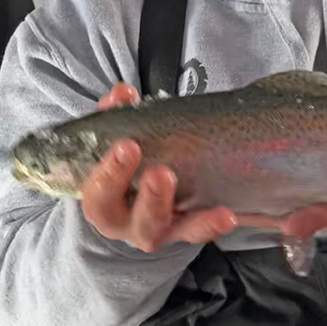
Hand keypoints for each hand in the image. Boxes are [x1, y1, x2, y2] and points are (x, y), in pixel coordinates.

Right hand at [80, 83, 237, 251]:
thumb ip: (116, 114)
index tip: (127, 145)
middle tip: (161, 173)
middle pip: (138, 221)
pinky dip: (213, 224)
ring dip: (192, 218)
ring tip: (212, 206)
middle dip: (152, 197)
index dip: (110, 173)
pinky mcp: (186, 228)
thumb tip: (122, 94)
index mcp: (104, 203)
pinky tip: (227, 215)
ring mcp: (161, 229)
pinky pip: (200, 231)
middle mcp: (130, 223)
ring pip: (174, 231)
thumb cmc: (120, 160)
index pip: (99, 196)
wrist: (131, 188)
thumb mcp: (114, 137)